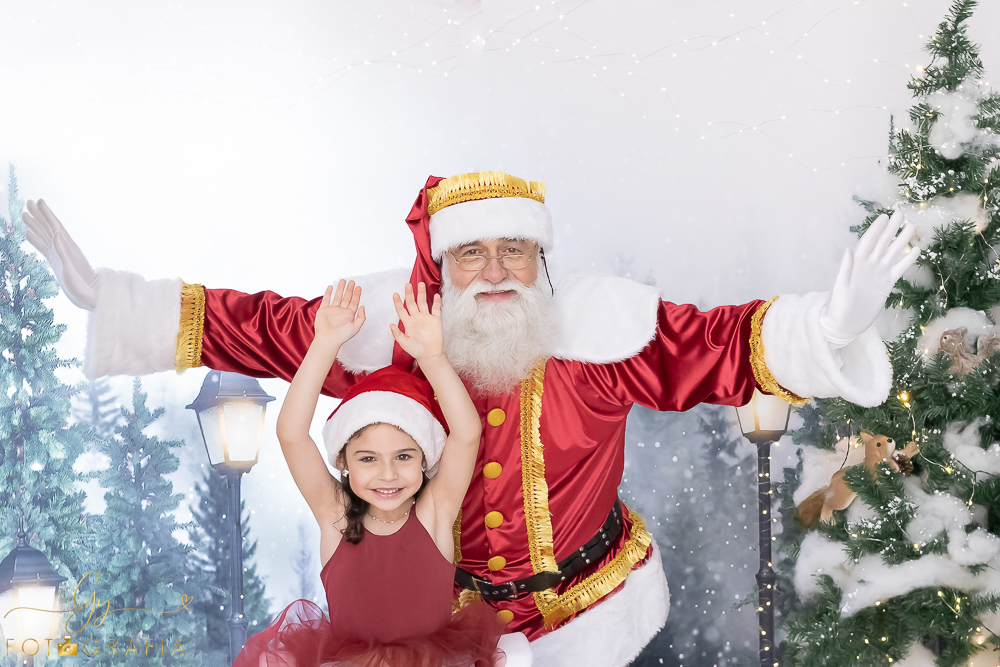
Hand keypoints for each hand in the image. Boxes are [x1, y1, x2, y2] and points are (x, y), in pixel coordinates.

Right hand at [21, 200, 97, 309]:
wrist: (91, 297)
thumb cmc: (83, 287)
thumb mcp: (72, 270)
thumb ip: (63, 252)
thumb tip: (56, 232)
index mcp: (67, 248)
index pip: (55, 226)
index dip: (47, 214)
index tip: (38, 201)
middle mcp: (63, 248)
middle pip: (48, 227)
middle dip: (38, 215)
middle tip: (27, 202)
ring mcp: (59, 254)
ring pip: (44, 235)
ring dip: (35, 224)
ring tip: (25, 214)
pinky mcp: (56, 262)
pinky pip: (43, 247)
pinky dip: (35, 239)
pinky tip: (28, 234)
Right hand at [314, 280, 364, 347]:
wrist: (328, 340)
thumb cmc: (342, 336)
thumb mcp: (356, 327)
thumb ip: (361, 317)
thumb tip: (362, 306)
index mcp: (349, 315)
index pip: (354, 302)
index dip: (356, 294)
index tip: (358, 287)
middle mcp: (341, 311)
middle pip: (346, 298)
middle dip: (349, 290)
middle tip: (352, 281)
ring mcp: (332, 310)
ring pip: (337, 297)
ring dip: (340, 289)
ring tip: (343, 281)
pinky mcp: (323, 310)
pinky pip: (326, 300)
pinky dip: (328, 293)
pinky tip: (331, 287)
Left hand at [389, 282, 441, 361]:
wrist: (429, 355)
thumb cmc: (416, 350)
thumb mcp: (404, 343)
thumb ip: (397, 334)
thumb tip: (390, 324)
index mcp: (408, 323)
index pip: (401, 310)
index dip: (398, 302)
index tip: (395, 294)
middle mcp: (417, 318)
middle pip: (412, 303)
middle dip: (409, 293)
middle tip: (407, 284)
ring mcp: (426, 318)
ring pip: (423, 303)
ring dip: (422, 293)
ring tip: (420, 284)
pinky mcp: (436, 321)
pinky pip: (436, 309)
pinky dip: (436, 302)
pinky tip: (435, 295)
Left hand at [821, 209, 920, 346]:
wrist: (846, 324)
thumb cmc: (838, 306)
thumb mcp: (841, 287)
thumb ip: (846, 269)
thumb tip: (849, 249)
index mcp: (856, 263)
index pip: (867, 242)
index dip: (876, 229)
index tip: (884, 216)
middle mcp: (869, 265)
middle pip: (882, 243)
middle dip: (891, 229)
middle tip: (901, 213)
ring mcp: (879, 273)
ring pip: (892, 253)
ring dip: (901, 240)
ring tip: (911, 227)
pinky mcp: (887, 284)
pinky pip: (899, 268)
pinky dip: (907, 260)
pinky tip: (916, 250)